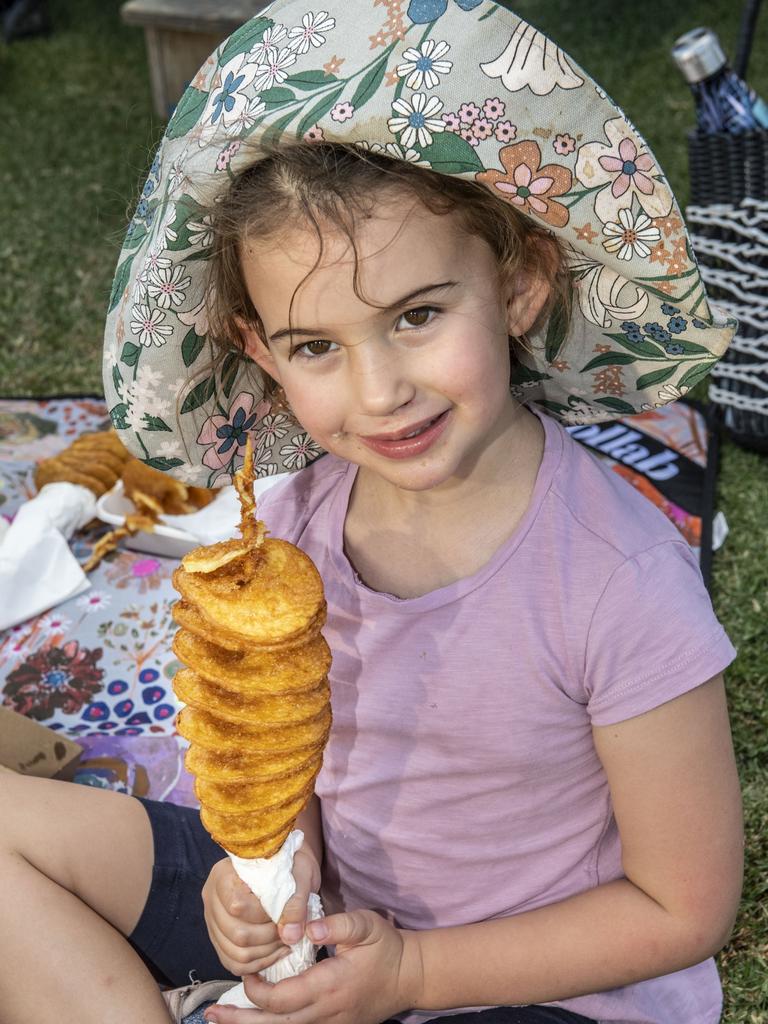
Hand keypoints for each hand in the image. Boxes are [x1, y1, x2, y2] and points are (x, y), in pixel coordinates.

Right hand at [202, 848, 320, 976]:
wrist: (284, 864)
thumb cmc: (290, 865)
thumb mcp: (299, 873)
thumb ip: (296, 903)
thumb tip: (289, 936)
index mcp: (224, 874)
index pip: (238, 905)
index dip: (265, 917)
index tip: (285, 914)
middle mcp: (212, 898)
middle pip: (236, 934)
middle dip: (269, 939)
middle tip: (289, 933)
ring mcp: (213, 920)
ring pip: (235, 953)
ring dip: (265, 954)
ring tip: (285, 943)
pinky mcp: (219, 938)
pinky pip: (233, 963)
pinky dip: (257, 964)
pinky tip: (275, 953)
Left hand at [204, 909, 423, 1023]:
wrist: (410, 976)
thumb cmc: (386, 947)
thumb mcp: (366, 925)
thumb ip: (337, 924)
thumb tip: (307, 926)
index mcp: (331, 986)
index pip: (284, 999)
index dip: (258, 991)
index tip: (248, 973)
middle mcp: (327, 1013)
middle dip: (241, 1020)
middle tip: (211, 1014)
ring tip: (222, 1020)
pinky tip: (255, 1020)